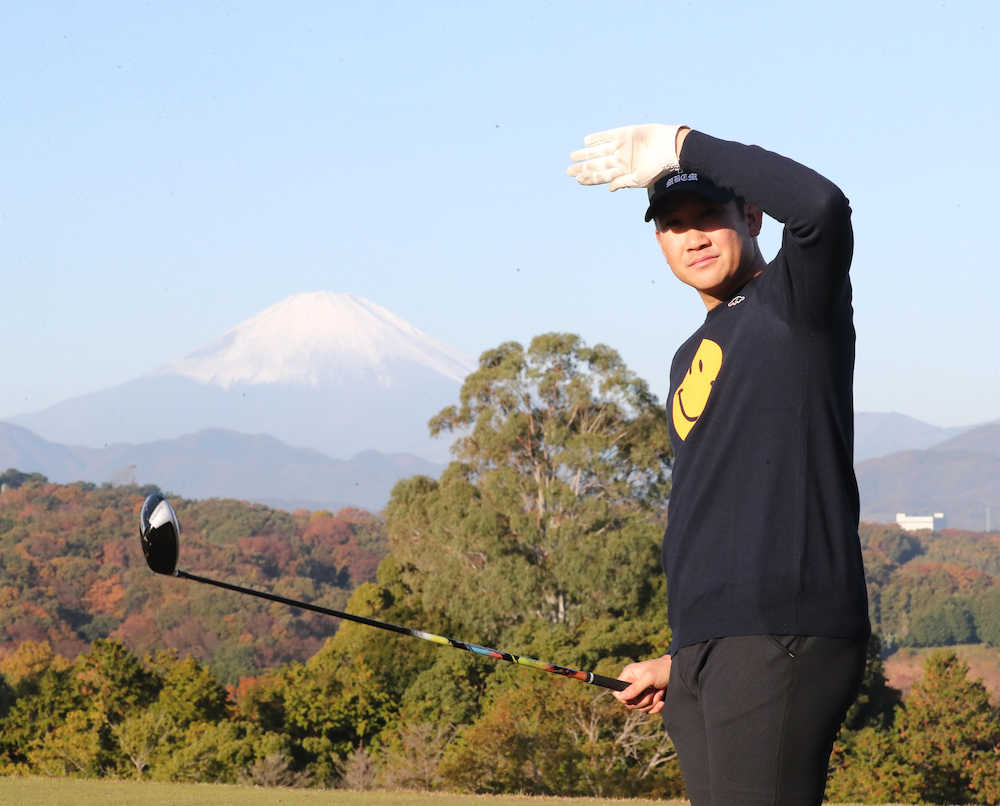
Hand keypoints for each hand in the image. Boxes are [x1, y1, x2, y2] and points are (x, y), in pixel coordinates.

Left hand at [567, 124, 686, 190]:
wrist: (672, 147)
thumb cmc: (659, 167)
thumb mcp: (641, 179)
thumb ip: (624, 182)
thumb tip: (608, 188)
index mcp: (624, 172)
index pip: (602, 177)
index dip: (590, 178)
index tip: (577, 180)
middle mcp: (621, 160)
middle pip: (598, 165)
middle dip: (583, 168)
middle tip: (568, 171)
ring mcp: (622, 146)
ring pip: (600, 151)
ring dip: (586, 154)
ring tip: (572, 156)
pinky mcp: (626, 133)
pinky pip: (608, 135)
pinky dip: (598, 138)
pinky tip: (586, 141)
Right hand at [613, 654, 671, 713]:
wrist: (676, 672)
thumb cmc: (661, 670)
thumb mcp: (648, 678)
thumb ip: (635, 688)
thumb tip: (621, 697)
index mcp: (628, 676)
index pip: (617, 692)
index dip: (625, 698)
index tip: (635, 696)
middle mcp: (632, 685)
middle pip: (629, 703)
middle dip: (643, 700)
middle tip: (652, 690)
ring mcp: (640, 693)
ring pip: (639, 708)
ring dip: (651, 702)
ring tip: (659, 692)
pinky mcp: (648, 699)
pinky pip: (648, 710)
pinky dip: (656, 707)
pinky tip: (661, 700)